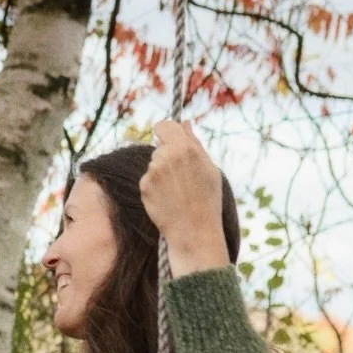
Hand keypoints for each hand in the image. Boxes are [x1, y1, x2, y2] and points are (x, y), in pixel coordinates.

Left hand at [140, 120, 230, 277]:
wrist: (194, 230)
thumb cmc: (207, 199)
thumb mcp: (209, 168)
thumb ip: (194, 143)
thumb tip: (185, 123)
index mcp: (186, 148)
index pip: (164, 125)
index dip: (166, 132)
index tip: (168, 140)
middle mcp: (166, 157)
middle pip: (159, 148)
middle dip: (167, 157)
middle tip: (182, 177)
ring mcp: (153, 172)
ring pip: (153, 165)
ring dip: (161, 173)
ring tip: (177, 191)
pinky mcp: (144, 186)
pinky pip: (148, 180)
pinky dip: (155, 187)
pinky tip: (168, 199)